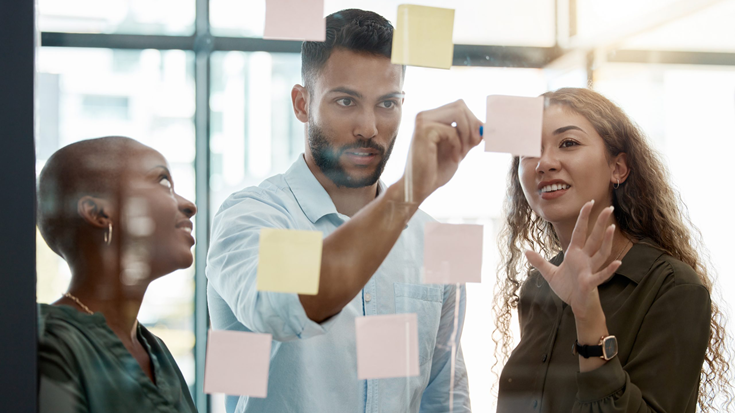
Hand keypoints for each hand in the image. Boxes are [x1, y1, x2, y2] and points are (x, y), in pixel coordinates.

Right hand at [403, 100, 482, 202]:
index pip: (460, 106)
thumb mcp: (459, 148)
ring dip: (466, 134)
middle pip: (460, 105)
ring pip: (458, 113)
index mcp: (432, 117)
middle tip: (473, 145)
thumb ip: (470, 135)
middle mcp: (425, 115)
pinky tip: (454, 159)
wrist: (420, 187)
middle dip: (472, 126)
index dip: (473, 121)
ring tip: (463, 153)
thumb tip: (487, 125)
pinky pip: (452, 131)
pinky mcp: (424, 131)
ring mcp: (423, 121)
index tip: (477, 140)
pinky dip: (458, 146)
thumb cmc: (436, 170)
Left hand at [524, 201, 621, 318]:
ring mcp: (589, 270)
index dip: (583, 218)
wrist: (576, 305)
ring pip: (601, 253)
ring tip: (612, 228)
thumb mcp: (550, 274)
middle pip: (594, 238)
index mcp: (575, 254)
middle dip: (600, 223)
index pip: (580, 232)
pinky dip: (609, 270)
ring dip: (606, 241)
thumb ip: (539, 262)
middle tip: (609, 207)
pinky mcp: (591, 283)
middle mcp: (585, 259)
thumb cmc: (568, 288)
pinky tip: (618, 263)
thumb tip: (526, 251)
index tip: (589, 202)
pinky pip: (601, 275)